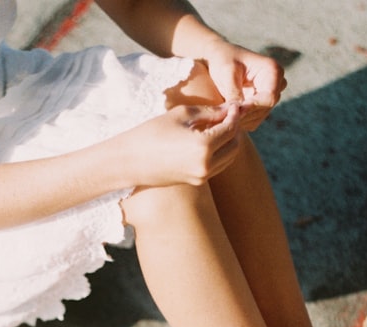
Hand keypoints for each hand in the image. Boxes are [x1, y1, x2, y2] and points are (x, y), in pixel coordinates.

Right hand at [119, 104, 242, 187]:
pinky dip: (222, 153)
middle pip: (235, 144)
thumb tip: (230, 109)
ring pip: (230, 157)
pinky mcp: (197, 182)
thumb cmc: (152, 132)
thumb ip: (209, 112)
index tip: (233, 105)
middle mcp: (206, 165)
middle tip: (229, 115)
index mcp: (203, 146)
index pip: (230, 128)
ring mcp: (202, 176)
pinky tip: (212, 140)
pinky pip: (219, 166)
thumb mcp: (181, 114)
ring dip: (230, 141)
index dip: (235, 115)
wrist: (130, 161)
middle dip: (235, 128)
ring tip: (221, 126)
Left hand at [199, 39, 285, 130]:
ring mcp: (270, 93)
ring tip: (225, 119)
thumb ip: (234, 92)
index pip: (269, 97)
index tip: (235, 112)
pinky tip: (228, 119)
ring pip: (261, 115)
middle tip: (226, 119)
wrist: (218, 57)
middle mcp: (276, 82)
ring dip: (243, 119)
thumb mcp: (227, 73)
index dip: (253, 107)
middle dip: (246, 115)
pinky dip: (242, 121)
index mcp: (273, 70)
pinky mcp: (261, 102)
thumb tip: (238, 112)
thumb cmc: (222, 59)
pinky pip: (255, 118)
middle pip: (266, 108)